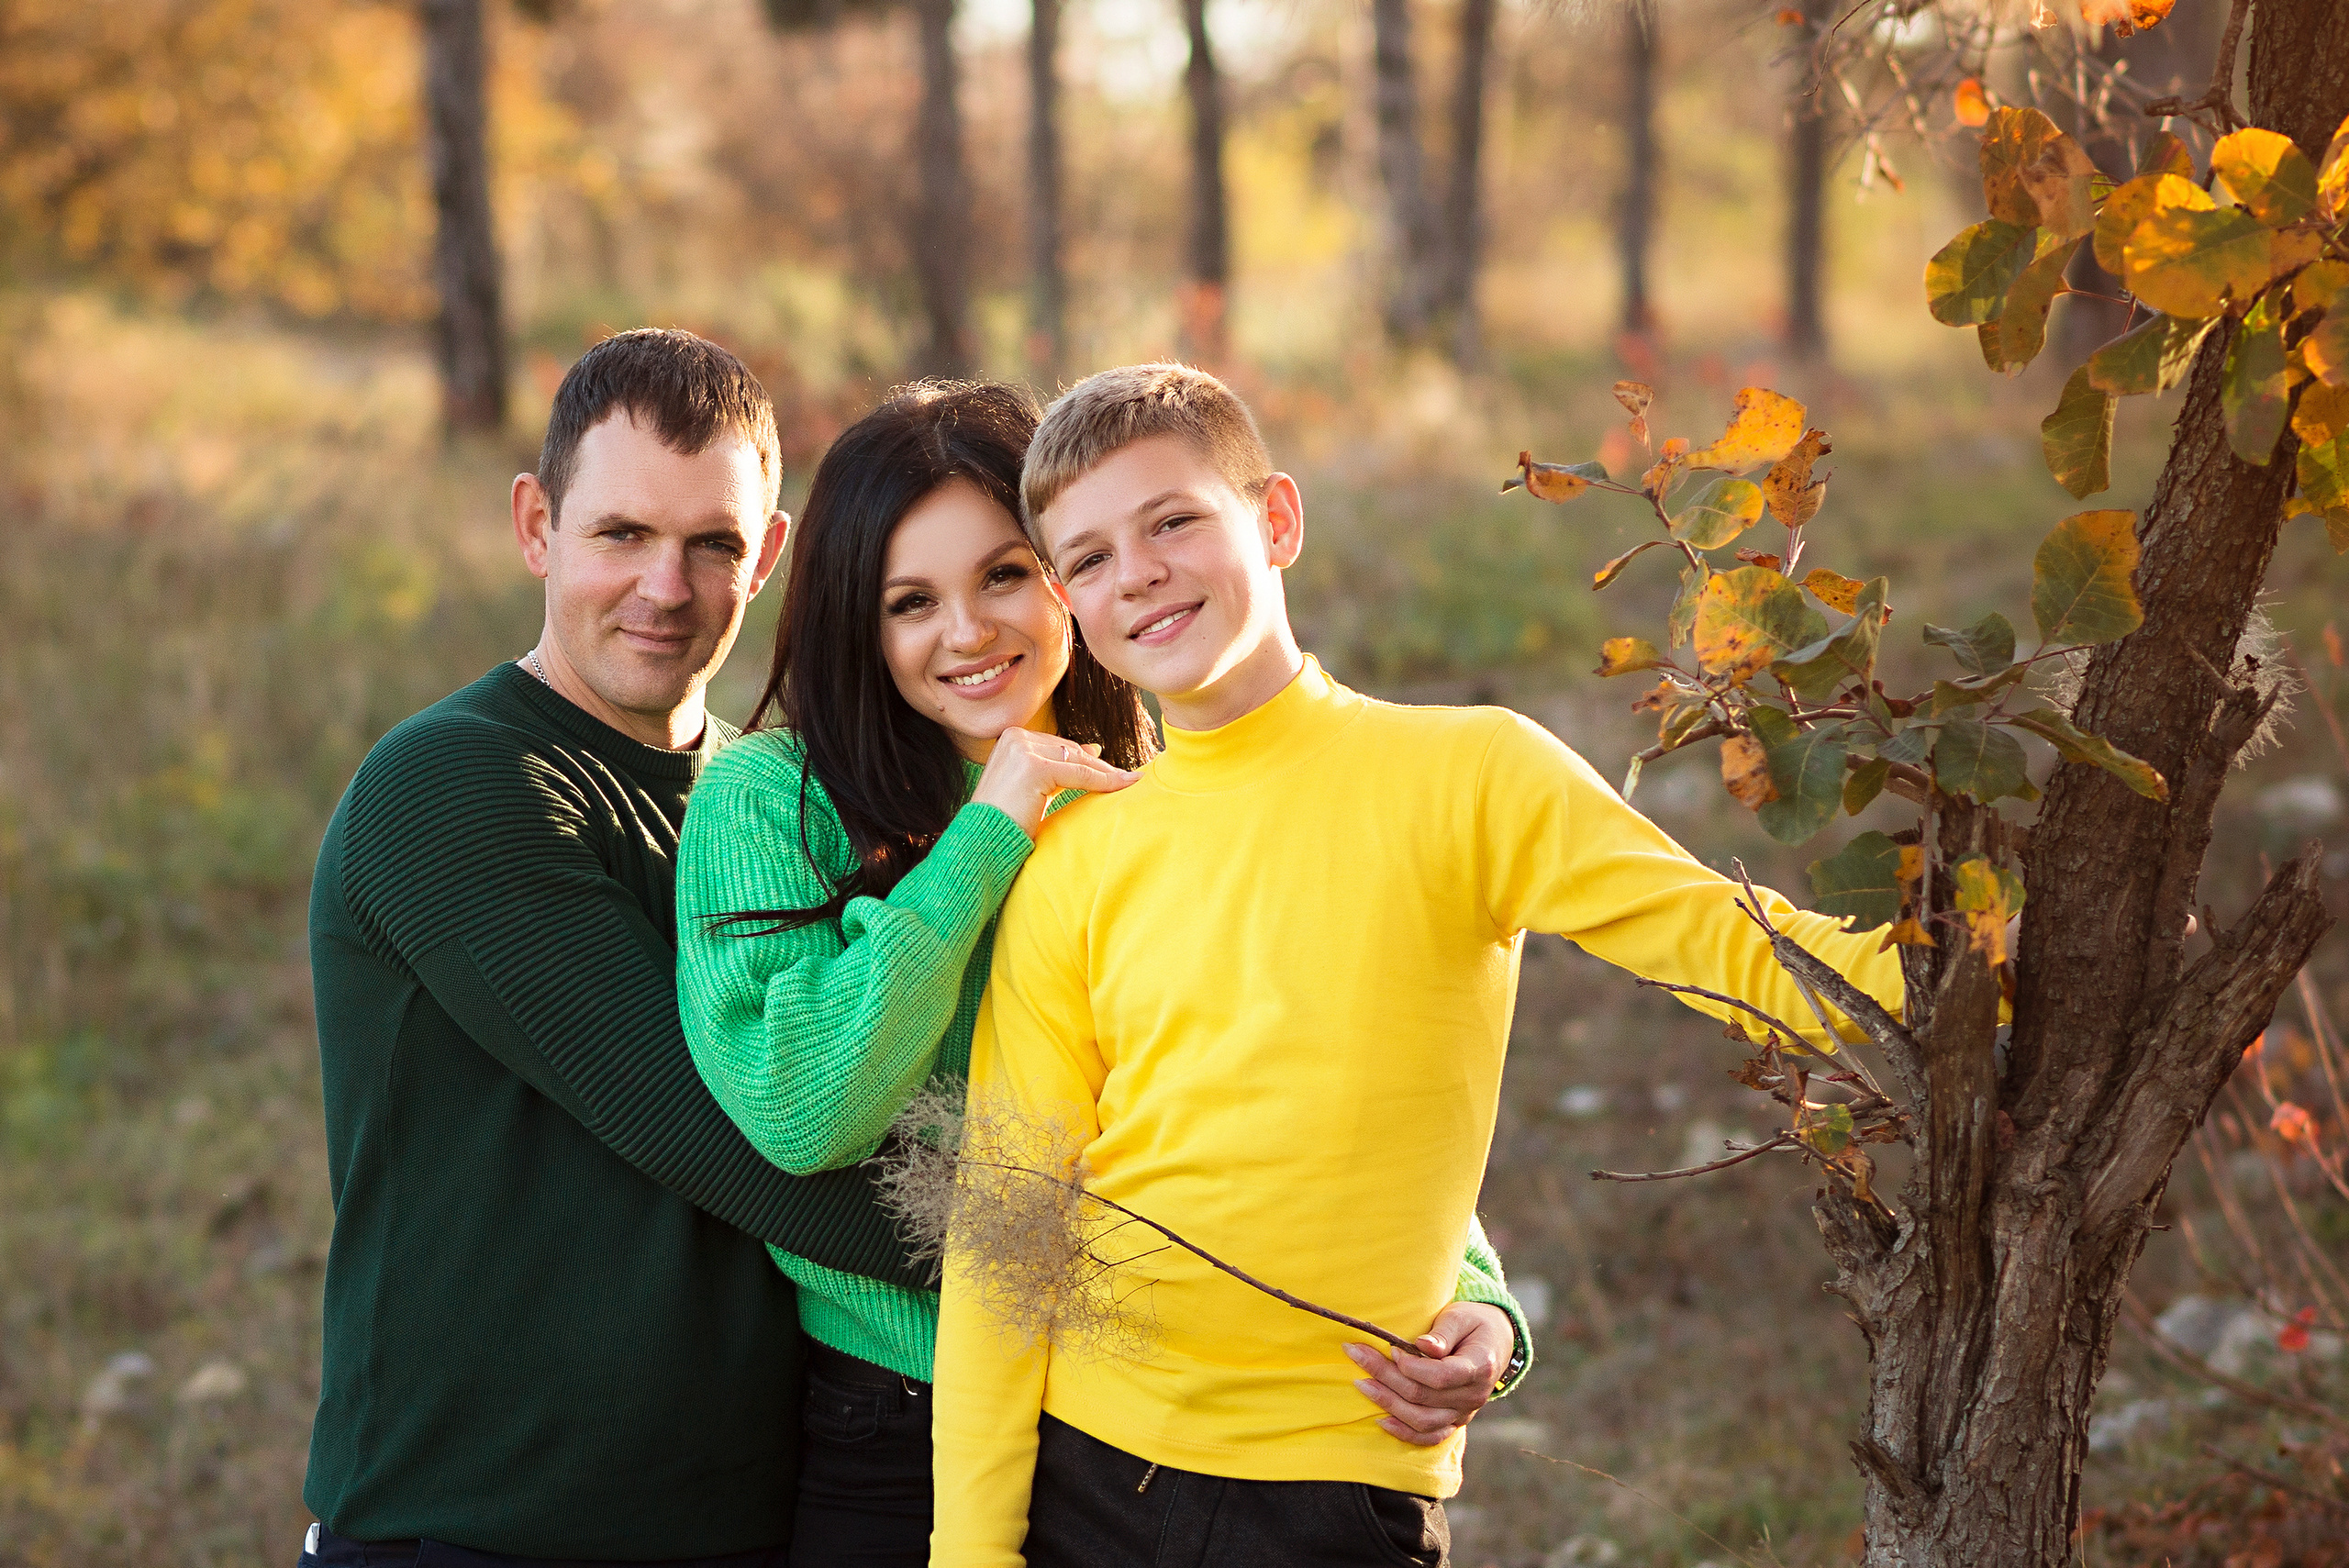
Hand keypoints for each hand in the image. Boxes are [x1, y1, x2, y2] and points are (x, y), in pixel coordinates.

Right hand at [969, 727, 1137, 838]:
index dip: (1085, 759)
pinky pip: (1079, 774)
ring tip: (1129, 781)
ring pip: (1076, 761)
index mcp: (1011, 738)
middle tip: (1125, 777)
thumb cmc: (1004, 821)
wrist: (982, 842)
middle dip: (1098, 766)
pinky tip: (1122, 785)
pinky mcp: (1034, 766)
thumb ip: (1055, 766)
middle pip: (1068, 750)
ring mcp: (1022, 750)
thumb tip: (1093, 749)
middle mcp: (1015, 738)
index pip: (1057, 746)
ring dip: (1106, 773)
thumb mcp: (1031, 786)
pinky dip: (1103, 781)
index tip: (1111, 769)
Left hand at [1344, 1301, 1513, 1446]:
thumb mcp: (1462, 1316)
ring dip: (1388, 1403)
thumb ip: (1443, 1332)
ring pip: (1422, 1420)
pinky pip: (1429, 1437)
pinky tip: (1380, 1420)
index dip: (1412, 1366)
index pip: (1441, 1376)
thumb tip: (1422, 1345)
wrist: (1494, 1343)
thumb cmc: (1474, 1323)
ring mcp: (1464, 1413)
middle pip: (1423, 1396)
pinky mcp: (1454, 1422)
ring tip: (1361, 1383)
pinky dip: (1404, 1433)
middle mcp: (1473, 1396)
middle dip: (1385, 1375)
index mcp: (1479, 1367)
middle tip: (1356, 1354)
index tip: (1391, 1348)